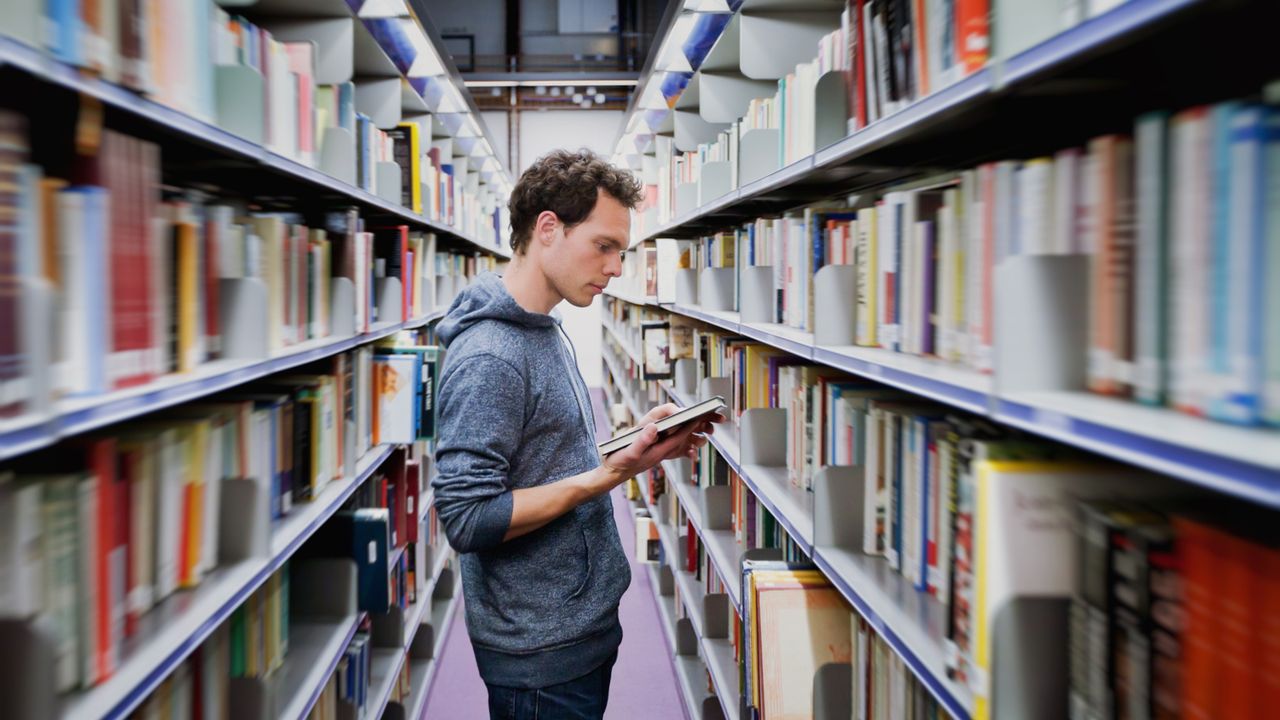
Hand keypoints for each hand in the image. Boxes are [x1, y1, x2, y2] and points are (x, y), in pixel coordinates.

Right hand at [600, 405, 725, 481]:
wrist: (613, 474)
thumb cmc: (620, 463)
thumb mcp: (629, 451)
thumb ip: (641, 441)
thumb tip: (654, 428)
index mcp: (657, 452)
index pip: (677, 438)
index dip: (688, 427)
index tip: (699, 417)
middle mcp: (660, 453)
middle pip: (682, 441)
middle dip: (694, 431)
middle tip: (707, 421)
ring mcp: (657, 454)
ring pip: (678, 444)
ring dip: (689, 436)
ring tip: (699, 426)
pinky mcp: (653, 454)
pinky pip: (670, 447)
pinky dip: (678, 441)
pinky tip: (681, 438)